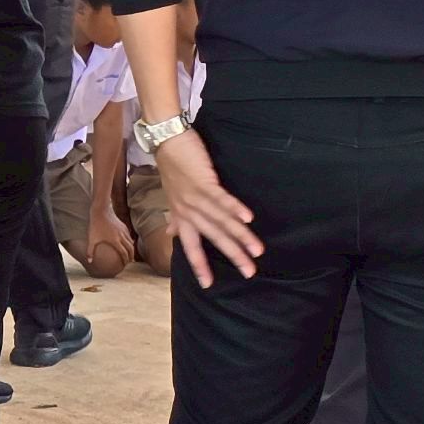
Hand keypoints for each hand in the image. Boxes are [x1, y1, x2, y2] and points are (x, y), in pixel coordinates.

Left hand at [86, 200, 136, 277]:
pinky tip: (127, 243)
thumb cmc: (95, 225)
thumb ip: (90, 251)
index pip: (124, 253)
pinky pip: (129, 235)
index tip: (125, 265)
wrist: (100, 211)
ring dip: (131, 249)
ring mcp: (124, 231)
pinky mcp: (123, 226)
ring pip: (131, 242)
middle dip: (131, 256)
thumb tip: (89, 261)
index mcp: (115, 241)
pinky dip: (130, 241)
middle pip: (130, 249)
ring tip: (130, 254)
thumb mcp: (92, 239)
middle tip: (130, 262)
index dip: (125, 260)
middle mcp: (122, 236)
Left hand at [147, 127, 260, 288]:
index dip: (199, 265)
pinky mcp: (203, 181)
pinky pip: (220, 198)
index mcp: (181, 216)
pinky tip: (248, 219)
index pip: (190, 247)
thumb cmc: (173, 167)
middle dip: (232, 256)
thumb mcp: (172, 197)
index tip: (208, 285)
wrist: (166, 138)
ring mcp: (194, 197)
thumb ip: (175, 217)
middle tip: (249, 273)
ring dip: (240, 236)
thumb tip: (172, 233)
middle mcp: (187, 211)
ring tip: (257, 250)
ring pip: (220, 222)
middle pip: (212, 238)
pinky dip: (234, 208)